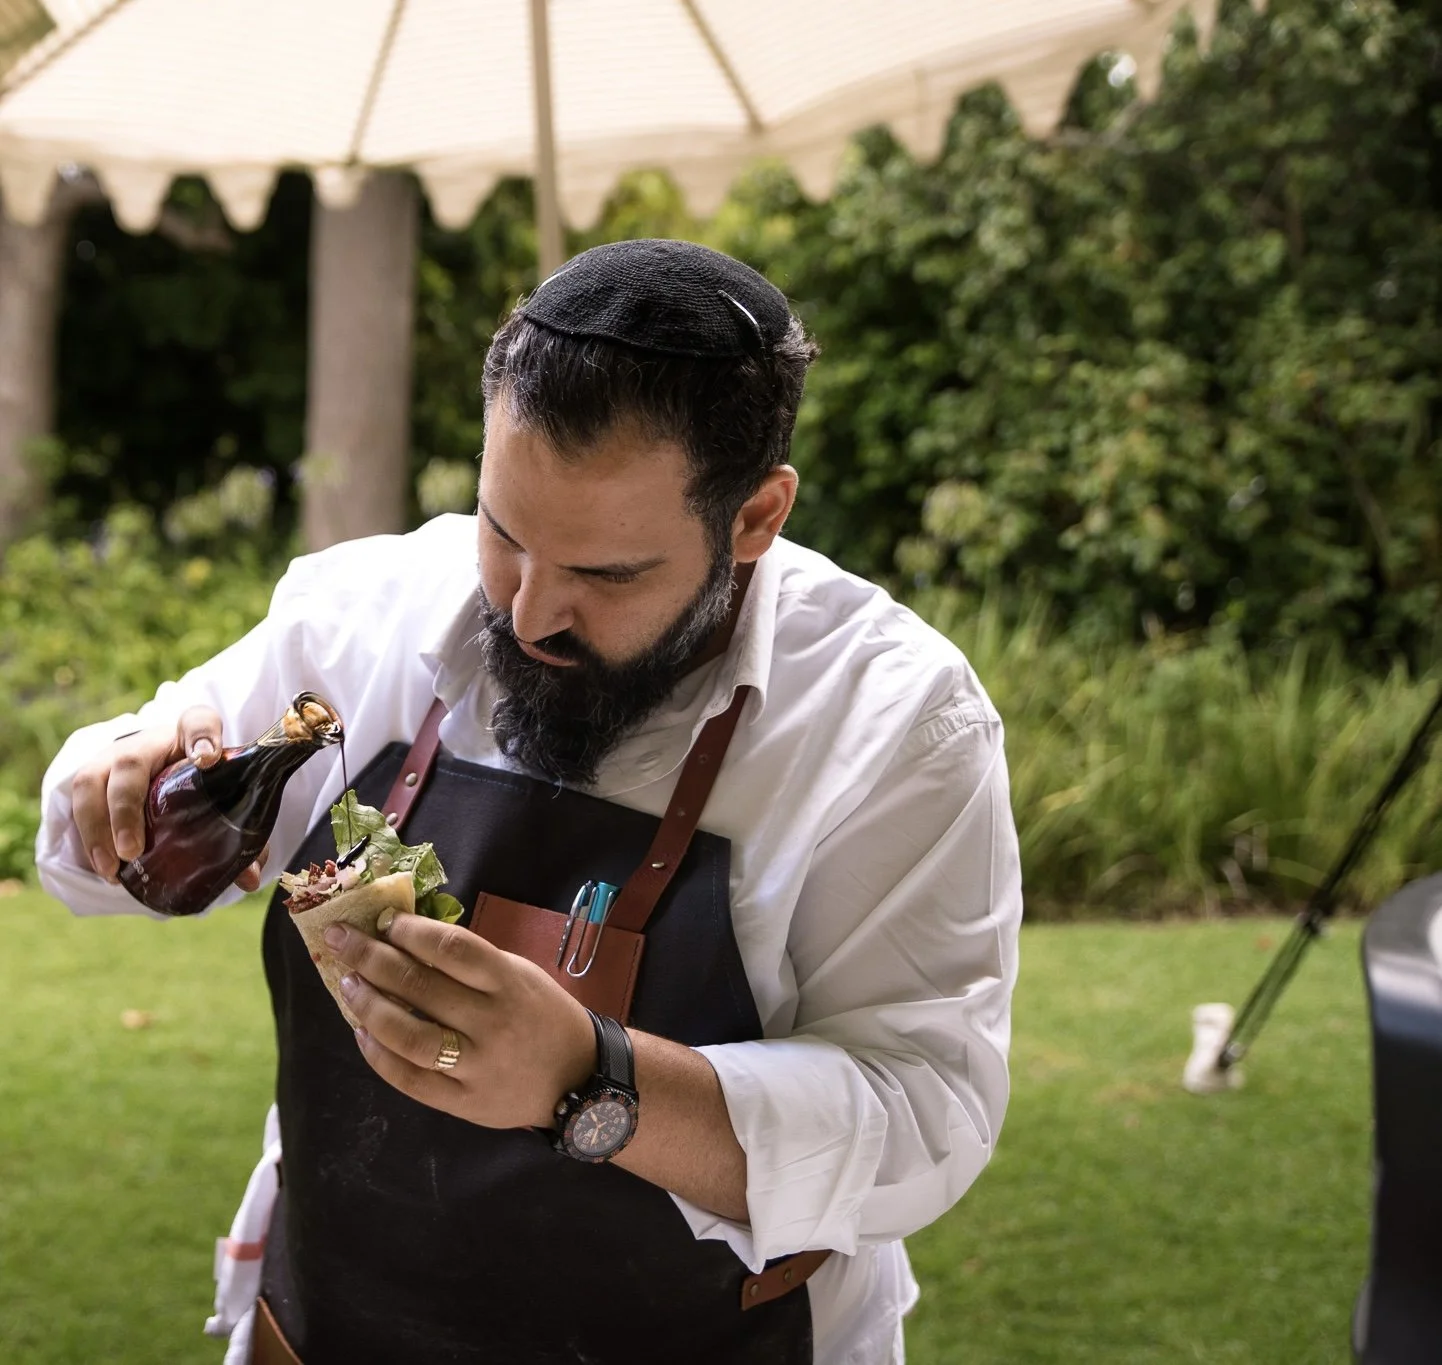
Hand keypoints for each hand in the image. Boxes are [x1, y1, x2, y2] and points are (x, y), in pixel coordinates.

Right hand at [70, 706, 268, 890]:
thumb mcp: (224, 799)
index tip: (208, 759)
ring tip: (112, 867)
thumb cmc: (202, 784)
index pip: (198, 722)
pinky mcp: (93, 776)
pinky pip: (78, 801)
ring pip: (92, 780)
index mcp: (192, 735)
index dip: (202, 737)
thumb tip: (250, 878)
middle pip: (130, 761)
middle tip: (133, 850)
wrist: (164, 768)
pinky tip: (103, 866)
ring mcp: (114, 756)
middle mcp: (149, 741)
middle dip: (126, 807)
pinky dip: (87, 836)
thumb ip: (242, 834)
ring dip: (98, 828)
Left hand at [324, 913, 597, 1129]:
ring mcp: (477, 1065)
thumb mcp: (520, 975)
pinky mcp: (464, 1101)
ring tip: (348, 984)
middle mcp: (492, 1022)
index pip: (452, 949)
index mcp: (509, 983)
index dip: (411, 931)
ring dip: (371, 1007)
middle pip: (422, 986)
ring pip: (411, 1036)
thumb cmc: (543, 1014)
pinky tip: (362, 1033)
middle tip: (341, 938)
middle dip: (372, 957)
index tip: (382, 920)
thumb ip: (472, 962)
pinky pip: (412, 1080)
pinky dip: (380, 1056)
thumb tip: (408, 937)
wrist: (579, 1078)